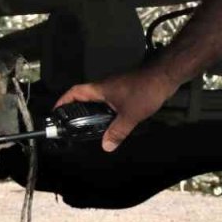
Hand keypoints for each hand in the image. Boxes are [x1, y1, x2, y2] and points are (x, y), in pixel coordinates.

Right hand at [53, 68, 177, 151]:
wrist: (165, 76)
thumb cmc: (145, 90)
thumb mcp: (130, 115)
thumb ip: (117, 131)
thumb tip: (106, 146)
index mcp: (100, 89)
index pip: (75, 92)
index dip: (63, 101)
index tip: (56, 111)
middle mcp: (106, 87)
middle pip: (85, 97)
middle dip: (77, 110)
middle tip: (73, 125)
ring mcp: (116, 87)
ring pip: (99, 100)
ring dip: (94, 111)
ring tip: (91, 127)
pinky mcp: (127, 90)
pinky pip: (111, 101)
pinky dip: (108, 111)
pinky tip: (113, 122)